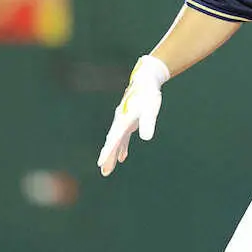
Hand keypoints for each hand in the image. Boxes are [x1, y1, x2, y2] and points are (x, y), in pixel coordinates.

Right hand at [97, 55, 169, 176]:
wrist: (146, 80)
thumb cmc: (148, 94)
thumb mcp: (151, 108)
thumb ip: (148, 122)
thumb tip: (146, 138)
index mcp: (123, 120)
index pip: (114, 139)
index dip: (108, 152)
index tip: (101, 164)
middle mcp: (120, 121)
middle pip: (112, 142)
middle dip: (108, 156)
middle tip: (104, 172)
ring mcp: (123, 121)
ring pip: (116, 141)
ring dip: (112, 154)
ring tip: (108, 169)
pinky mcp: (128, 121)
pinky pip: (122, 137)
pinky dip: (121, 146)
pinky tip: (122, 157)